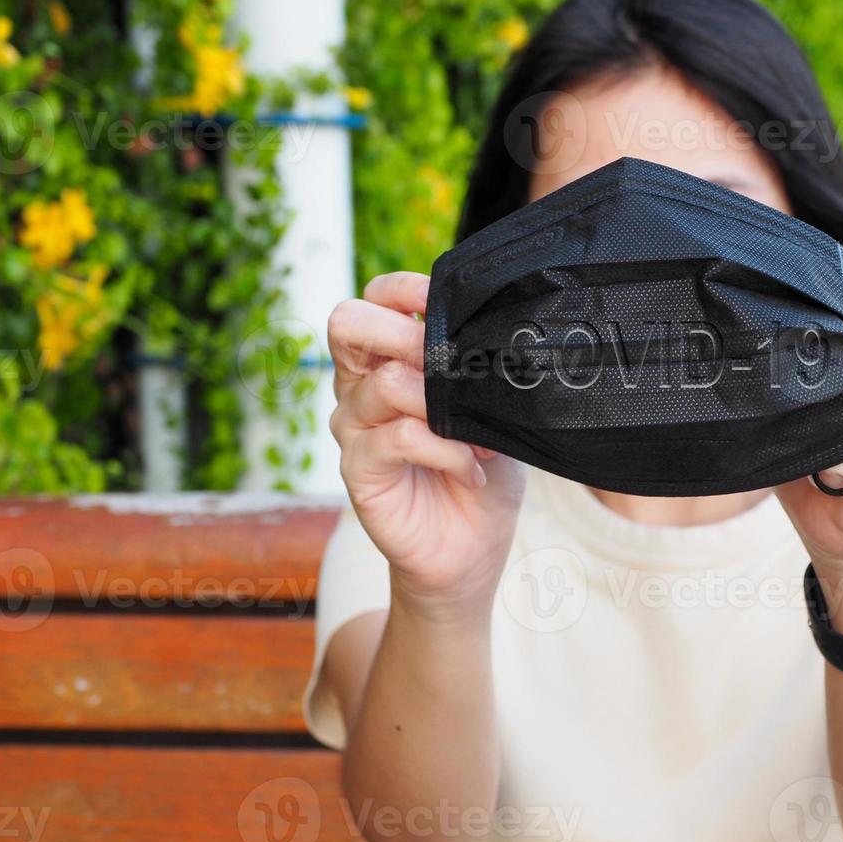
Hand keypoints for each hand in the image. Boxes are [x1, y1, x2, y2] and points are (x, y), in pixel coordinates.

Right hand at [328, 272, 525, 619]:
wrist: (470, 550)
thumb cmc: (480, 474)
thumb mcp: (490, 413)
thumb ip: (479, 374)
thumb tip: (494, 339)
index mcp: (386, 361)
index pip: (372, 300)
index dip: (405, 291)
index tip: (449, 307)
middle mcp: (360, 387)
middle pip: (348, 323)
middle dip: (406, 332)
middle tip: (452, 366)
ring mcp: (354, 427)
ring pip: (385, 383)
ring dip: (444, 406)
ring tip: (481, 439)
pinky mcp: (359, 470)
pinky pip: (400, 436)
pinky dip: (448, 451)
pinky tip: (472, 472)